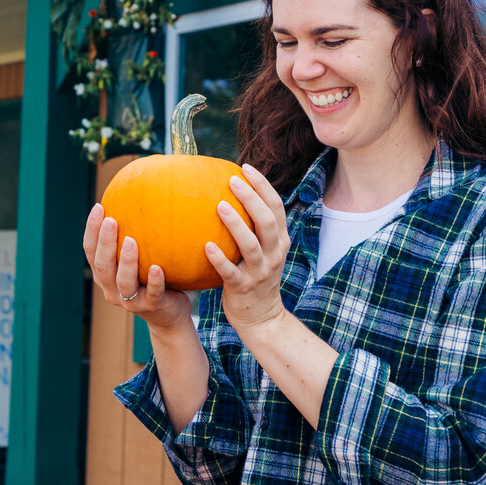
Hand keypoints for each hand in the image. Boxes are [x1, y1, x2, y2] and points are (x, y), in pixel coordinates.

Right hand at [83, 203, 190, 327]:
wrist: (169, 314)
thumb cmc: (153, 278)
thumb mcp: (140, 257)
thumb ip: (135, 235)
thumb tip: (142, 193)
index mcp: (104, 275)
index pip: (90, 251)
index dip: (92, 229)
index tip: (99, 207)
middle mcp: (112, 289)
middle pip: (102, 266)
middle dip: (104, 242)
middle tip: (111, 220)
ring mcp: (131, 301)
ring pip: (123, 282)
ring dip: (126, 261)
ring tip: (131, 241)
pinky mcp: (151, 307)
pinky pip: (152, 294)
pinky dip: (154, 281)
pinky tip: (157, 268)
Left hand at [208, 164, 290, 334]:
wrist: (261, 317)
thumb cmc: (256, 276)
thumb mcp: (264, 250)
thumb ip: (254, 227)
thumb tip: (227, 193)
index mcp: (280, 240)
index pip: (276, 207)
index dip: (263, 185)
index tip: (245, 167)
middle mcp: (274, 253)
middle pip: (266, 220)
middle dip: (251, 197)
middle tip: (231, 181)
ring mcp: (260, 272)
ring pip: (251, 244)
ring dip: (235, 224)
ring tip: (218, 205)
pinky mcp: (244, 287)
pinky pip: (230, 272)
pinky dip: (219, 258)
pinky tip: (205, 246)